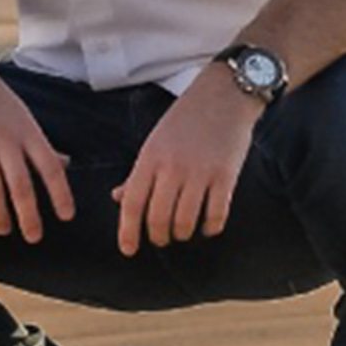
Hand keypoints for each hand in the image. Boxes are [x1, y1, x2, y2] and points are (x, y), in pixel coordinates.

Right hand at [0, 59, 76, 243]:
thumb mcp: (21, 115)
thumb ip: (40, 143)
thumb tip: (64, 166)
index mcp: (26, 130)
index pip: (50, 167)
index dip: (60, 193)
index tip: (66, 217)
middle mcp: (4, 138)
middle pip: (20, 185)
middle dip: (29, 216)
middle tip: (34, 237)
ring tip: (3, 230)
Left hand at [115, 79, 258, 255]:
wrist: (224, 95)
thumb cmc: (186, 119)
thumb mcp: (154, 141)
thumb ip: (138, 173)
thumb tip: (118, 198)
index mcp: (150, 157)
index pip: (132, 203)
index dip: (127, 231)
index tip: (128, 250)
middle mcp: (173, 167)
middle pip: (158, 218)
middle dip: (158, 236)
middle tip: (161, 239)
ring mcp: (200, 172)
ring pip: (185, 222)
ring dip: (183, 234)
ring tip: (183, 232)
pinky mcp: (226, 176)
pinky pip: (216, 215)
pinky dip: (210, 227)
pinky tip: (208, 226)